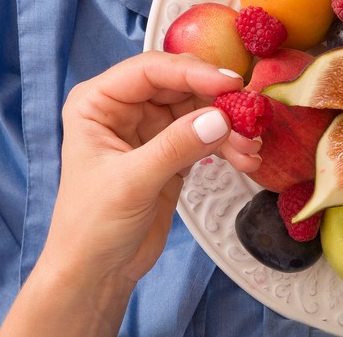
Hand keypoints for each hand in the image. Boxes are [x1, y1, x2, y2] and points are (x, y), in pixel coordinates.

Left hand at [1, 51, 245, 335]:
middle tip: (251, 115)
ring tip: (251, 146)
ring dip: (230, 125)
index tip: (230, 83)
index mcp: (99, 102)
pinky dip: (228, 144)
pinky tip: (246, 158)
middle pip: (181, 85)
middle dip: (218, 100)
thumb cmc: (91, 226)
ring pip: (200, 109)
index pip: (151, 70)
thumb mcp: (132, 182)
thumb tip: (219, 119)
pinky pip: (207, 134)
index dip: (192, 72)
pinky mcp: (172, 150)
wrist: (97, 271)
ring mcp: (151, 128)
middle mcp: (125, 108)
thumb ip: (175, 147)